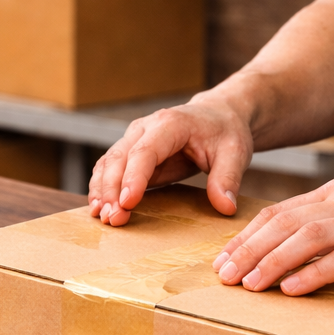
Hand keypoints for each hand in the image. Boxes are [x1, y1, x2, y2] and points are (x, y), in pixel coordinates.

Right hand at [87, 94, 254, 226]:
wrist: (217, 115)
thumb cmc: (225, 132)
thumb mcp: (235, 153)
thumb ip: (227, 179)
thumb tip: (224, 208)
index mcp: (170, 124)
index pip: (145, 151)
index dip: (134, 178)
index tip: (127, 203)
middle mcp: (145, 128)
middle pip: (119, 158)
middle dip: (112, 190)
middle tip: (114, 219)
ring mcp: (134, 139)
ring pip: (108, 163)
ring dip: (102, 191)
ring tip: (102, 217)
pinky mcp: (131, 152)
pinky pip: (108, 168)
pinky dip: (101, 187)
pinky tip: (98, 207)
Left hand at [212, 177, 333, 295]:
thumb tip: (295, 251)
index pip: (279, 212)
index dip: (246, 236)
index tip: (222, 260)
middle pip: (284, 223)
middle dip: (247, 250)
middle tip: (222, 277)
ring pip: (308, 237)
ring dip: (272, 261)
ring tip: (248, 285)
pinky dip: (314, 273)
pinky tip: (292, 288)